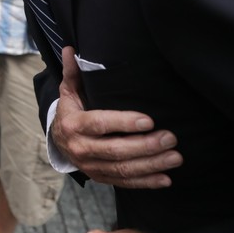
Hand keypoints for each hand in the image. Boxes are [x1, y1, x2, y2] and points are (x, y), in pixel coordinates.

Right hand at [52, 47, 182, 187]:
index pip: (100, 124)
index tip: (148, 120)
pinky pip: (124, 183)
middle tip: (170, 138)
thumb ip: (73, 73)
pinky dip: (145, 183)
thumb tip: (70, 49)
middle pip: (115, 150)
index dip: (124, 123)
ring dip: (151, 165)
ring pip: (123, 169)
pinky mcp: (101, 178)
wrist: (58, 142)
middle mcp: (81, 148)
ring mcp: (91, 166)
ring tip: (174, 157)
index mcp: (74, 125)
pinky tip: (165, 178)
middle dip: (145, 146)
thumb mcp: (68, 92)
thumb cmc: (70, 112)